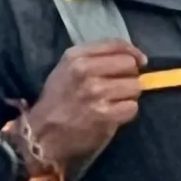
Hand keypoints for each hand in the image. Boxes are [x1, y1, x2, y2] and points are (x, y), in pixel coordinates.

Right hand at [21, 40, 146, 180]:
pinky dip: (126, 112)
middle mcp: (85, 71)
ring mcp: (95, 93)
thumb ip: (94, 58)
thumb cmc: (57, 101)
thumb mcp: (66, 69)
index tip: (139, 61)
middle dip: (130, 76)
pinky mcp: (104, 115)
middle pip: (129, 65)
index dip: (133, 52)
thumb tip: (133, 57)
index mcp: (75, 57)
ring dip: (129, 96)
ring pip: (134, 86)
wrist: (41, 135)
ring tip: (115, 102)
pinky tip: (114, 114)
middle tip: (120, 86)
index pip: (116, 45)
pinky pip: (132, 107)